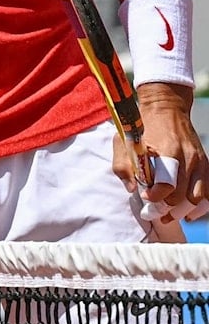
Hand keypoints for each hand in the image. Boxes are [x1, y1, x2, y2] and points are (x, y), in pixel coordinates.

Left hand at [129, 83, 208, 222]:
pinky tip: (188, 213)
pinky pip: (208, 193)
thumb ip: (123, 165)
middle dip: (167, 208)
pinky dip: (200, 206)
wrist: (166, 108)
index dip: (156, 197)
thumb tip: (131, 189)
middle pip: (183, 196)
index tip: (145, 197)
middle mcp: (188, 158)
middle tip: (154, 212)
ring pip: (198, 199)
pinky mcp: (205, 165)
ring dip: (183, 211)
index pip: (167, 184)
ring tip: (168, 215)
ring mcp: (200, 162)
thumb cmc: (142, 126)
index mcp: (168, 150)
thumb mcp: (124, 140)